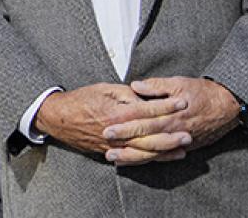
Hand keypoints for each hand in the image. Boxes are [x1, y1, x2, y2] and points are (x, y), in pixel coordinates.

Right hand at [35, 83, 190, 162]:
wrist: (59, 118)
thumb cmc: (81, 99)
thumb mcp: (104, 89)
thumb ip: (127, 94)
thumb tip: (146, 97)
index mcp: (117, 112)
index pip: (147, 109)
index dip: (166, 106)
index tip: (182, 102)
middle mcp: (117, 131)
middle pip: (149, 135)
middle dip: (171, 134)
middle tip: (189, 131)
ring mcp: (114, 145)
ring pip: (144, 151)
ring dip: (165, 150)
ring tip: (183, 148)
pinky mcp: (110, 152)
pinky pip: (134, 158)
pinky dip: (150, 159)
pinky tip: (164, 157)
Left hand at [103, 77, 239, 164]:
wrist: (228, 107)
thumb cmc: (203, 92)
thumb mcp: (180, 82)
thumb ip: (157, 86)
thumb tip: (135, 86)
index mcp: (170, 114)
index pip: (142, 120)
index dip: (124, 123)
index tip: (108, 125)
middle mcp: (173, 131)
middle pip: (144, 138)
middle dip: (123, 141)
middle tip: (105, 143)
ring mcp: (178, 142)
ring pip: (151, 152)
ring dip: (132, 155)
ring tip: (114, 158)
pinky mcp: (183, 147)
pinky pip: (162, 156)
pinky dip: (147, 159)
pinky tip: (134, 160)